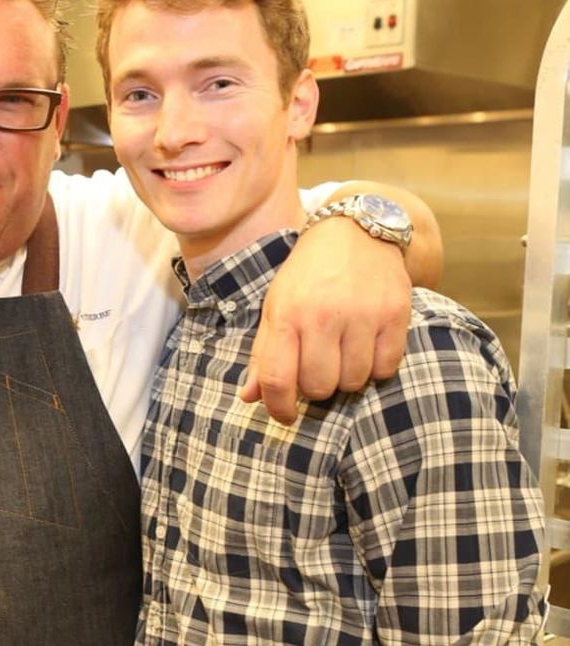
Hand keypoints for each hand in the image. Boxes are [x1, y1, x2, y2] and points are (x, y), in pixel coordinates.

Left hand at [241, 219, 411, 422]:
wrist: (357, 230)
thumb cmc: (309, 275)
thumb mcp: (277, 305)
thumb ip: (264, 353)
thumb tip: (249, 397)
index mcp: (287, 314)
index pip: (278, 379)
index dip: (279, 408)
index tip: (285, 415)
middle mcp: (323, 315)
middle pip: (318, 387)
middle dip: (316, 386)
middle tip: (319, 366)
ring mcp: (362, 315)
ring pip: (353, 382)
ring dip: (347, 377)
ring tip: (343, 351)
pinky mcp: (395, 314)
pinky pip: (385, 368)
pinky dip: (376, 367)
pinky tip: (367, 346)